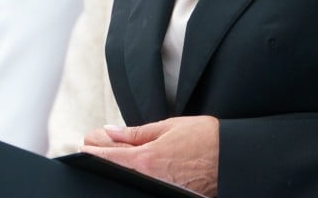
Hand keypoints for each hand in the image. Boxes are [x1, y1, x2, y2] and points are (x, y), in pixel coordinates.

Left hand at [80, 116, 218, 196]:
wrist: (232, 158)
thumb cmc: (206, 139)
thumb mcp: (168, 127)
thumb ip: (137, 132)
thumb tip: (113, 131)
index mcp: (148, 159)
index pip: (111, 157)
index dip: (95, 151)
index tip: (85, 146)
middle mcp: (151, 178)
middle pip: (118, 169)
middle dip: (105, 157)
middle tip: (98, 146)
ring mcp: (161, 188)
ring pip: (132, 177)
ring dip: (122, 165)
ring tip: (118, 151)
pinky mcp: (171, 193)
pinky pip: (148, 183)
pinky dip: (139, 173)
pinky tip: (139, 164)